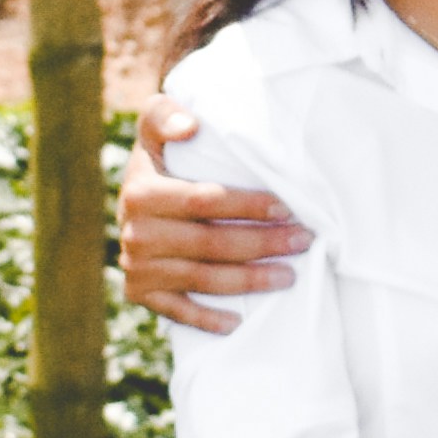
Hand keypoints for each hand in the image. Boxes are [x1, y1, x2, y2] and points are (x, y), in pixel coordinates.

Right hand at [123, 108, 309, 332]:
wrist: (134, 191)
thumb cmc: (162, 154)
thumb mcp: (156, 121)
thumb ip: (165, 114)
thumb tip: (190, 128)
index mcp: (141, 192)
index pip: (205, 201)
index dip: (248, 206)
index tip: (287, 207)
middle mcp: (134, 233)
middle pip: (211, 244)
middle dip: (263, 244)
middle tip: (303, 241)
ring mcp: (136, 267)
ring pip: (203, 279)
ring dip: (250, 281)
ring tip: (289, 275)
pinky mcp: (139, 293)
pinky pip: (178, 312)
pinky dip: (207, 320)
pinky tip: (238, 323)